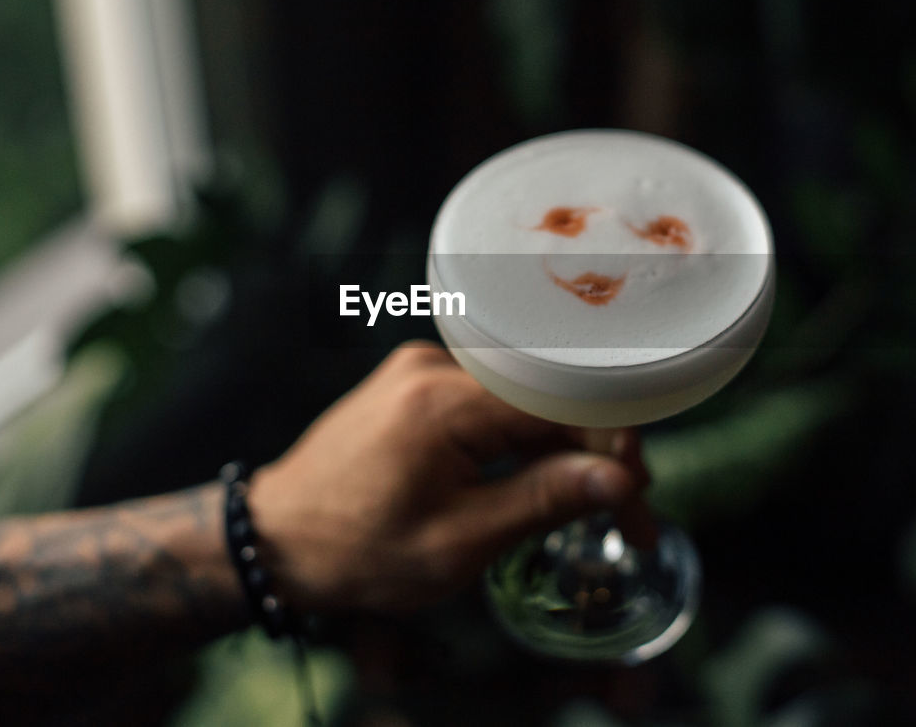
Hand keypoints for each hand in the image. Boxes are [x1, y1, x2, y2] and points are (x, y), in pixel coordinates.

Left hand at [247, 341, 648, 611]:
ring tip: (589, 505)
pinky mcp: (418, 383)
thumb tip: (617, 480)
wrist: (277, 537)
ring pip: (524, 398)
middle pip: (547, 396)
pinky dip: (524, 441)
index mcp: (442, 401)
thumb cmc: (356, 551)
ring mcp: (422, 368)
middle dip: (594, 454)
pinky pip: (493, 401)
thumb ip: (540, 503)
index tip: (638, 503)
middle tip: (626, 515)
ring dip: (562, 449)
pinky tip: (542, 480)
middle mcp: (433, 365)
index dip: (613, 450)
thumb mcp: (457, 543)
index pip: (561, 404)